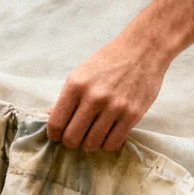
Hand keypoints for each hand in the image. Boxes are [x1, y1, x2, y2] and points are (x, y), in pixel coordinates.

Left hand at [46, 34, 171, 151]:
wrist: (143, 50)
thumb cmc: (109, 61)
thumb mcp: (82, 73)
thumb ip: (66, 97)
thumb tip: (50, 116)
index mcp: (76, 85)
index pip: (56, 123)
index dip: (55, 134)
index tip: (58, 135)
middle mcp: (93, 98)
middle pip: (72, 138)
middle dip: (71, 142)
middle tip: (76, 138)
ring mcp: (114, 107)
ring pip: (92, 143)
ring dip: (90, 144)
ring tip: (92, 137)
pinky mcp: (132, 115)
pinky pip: (113, 143)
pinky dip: (107, 144)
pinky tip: (108, 135)